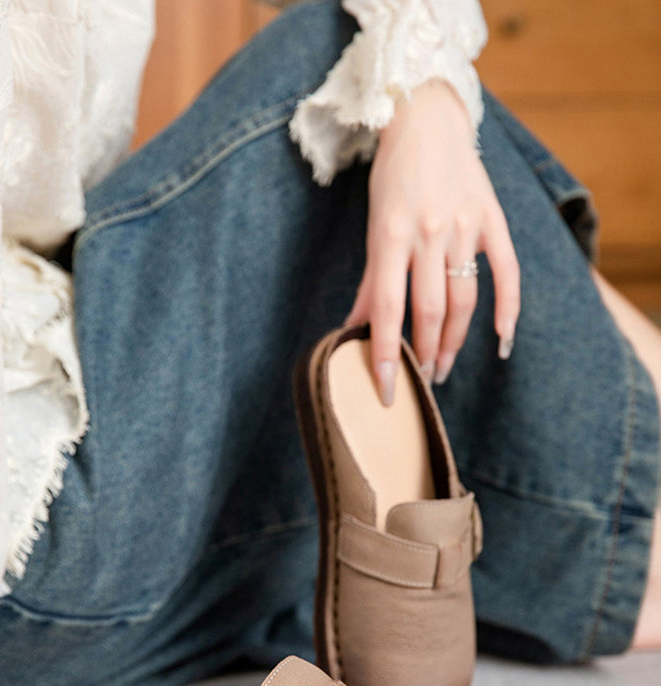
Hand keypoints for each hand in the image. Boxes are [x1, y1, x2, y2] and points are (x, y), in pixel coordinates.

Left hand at [347, 80, 519, 403]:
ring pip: (464, 299)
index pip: (389, 308)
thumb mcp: (373, 226)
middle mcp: (429, 231)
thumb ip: (371, 280)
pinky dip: (507, 310)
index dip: (386, 352)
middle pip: (430, 310)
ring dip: (454, 340)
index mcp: (391, 235)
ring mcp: (466, 225)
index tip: (386, 388)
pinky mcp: (493, 219)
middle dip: (424, 354)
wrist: (427, 119)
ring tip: (443, 367)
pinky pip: (507, 272)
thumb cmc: (393, 178)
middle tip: (421, 382)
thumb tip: (355, 328)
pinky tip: (501, 342)